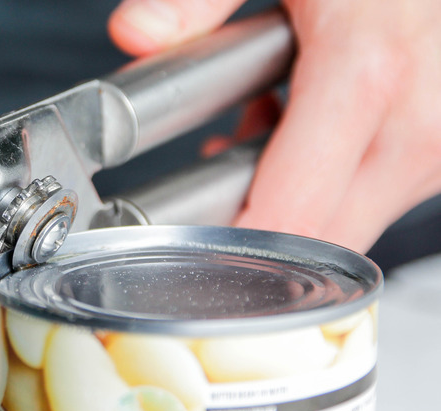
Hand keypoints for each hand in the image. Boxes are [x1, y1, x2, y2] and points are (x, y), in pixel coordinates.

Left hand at [109, 0, 440, 252]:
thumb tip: (134, 32)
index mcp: (366, 76)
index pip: (288, 219)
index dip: (226, 245)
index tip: (181, 240)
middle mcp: (416, 126)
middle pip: (314, 245)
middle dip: (252, 225)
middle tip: (215, 166)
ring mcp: (436, 148)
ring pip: (344, 229)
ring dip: (290, 201)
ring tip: (263, 122)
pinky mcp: (439, 155)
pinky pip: (372, 201)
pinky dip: (328, 182)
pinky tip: (305, 125)